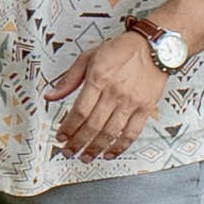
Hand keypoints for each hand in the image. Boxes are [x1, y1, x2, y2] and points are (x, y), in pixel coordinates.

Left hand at [45, 32, 166, 162]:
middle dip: (78, 142)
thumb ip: (69, 79)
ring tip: (86, 156)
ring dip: (96, 148)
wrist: (153, 46)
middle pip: (93, 125)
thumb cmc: (121, 50)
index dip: (68, 127)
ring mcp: (131, 102)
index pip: (79, 111)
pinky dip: (120, 147)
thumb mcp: (88, 57)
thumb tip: (50, 95)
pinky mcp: (145, 108)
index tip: (61, 137)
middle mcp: (115, 92)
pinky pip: (132, 133)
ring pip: (110, 132)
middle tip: (69, 152)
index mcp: (98, 78)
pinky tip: (110, 153)